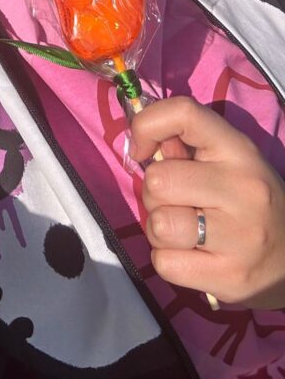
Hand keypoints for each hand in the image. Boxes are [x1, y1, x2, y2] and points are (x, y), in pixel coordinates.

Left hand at [130, 96, 284, 307]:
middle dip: (154, 193)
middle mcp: (243, 190)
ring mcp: (240, 237)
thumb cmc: (248, 202)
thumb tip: (142, 141)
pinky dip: (168, 260)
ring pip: (158, 225)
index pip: (184, 113)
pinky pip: (164, 263)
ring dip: (159, 230)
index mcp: (239, 151)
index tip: (143, 150)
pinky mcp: (232, 278)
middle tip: (176, 203)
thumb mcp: (226, 162)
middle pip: (158, 180)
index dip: (147, 125)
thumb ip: (185, 147)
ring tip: (184, 232)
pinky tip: (192, 258)